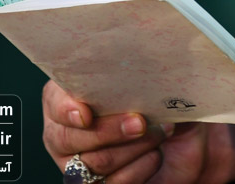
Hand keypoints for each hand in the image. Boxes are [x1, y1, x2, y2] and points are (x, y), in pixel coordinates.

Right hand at [42, 81, 234, 183]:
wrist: (180, 140)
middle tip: (140, 122)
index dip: (66, 108)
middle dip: (109, 130)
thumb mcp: (153, 83)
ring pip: (94, 163)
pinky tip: (155, 155)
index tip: (85, 113)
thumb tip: (155, 63)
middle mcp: (65, 131)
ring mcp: (76, 163)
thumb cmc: (158, 104)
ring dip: (132, 149)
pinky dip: (139, 169)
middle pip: (68, 138)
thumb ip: (144, 74)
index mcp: (68, 96)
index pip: (54, 102)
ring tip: (158, 134)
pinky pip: (112, 183)